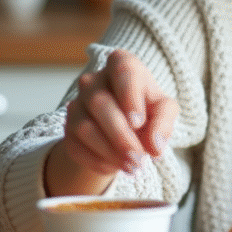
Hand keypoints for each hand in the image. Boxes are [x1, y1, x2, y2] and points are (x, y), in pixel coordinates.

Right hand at [58, 49, 178, 179]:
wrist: (124, 128)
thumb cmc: (146, 109)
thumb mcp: (164, 110)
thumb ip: (164, 123)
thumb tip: (155, 146)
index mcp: (121, 64)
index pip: (122, 70)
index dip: (129, 96)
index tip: (138, 122)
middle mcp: (93, 80)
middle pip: (100, 103)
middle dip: (121, 135)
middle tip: (139, 159)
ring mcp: (76, 104)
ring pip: (85, 127)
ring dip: (109, 151)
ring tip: (132, 167)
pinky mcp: (67, 129)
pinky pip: (76, 146)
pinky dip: (97, 161)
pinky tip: (114, 166)